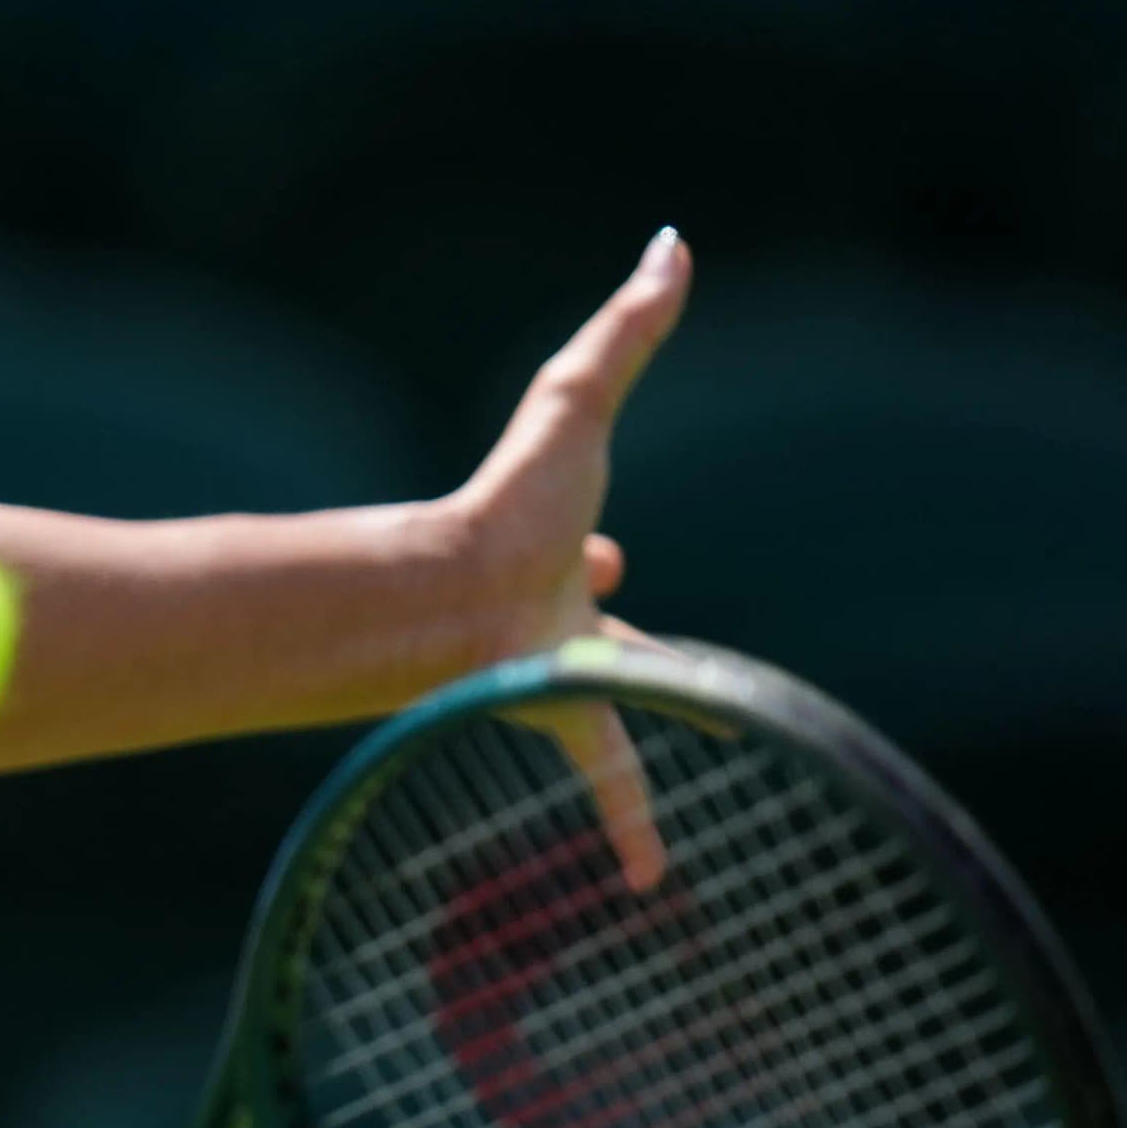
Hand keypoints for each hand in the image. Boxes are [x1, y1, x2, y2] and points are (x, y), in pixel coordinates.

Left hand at [447, 228, 695, 885]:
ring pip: (601, 714)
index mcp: (563, 565)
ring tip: (654, 772)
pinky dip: (632, 830)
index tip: (612, 558)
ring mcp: (558, 676)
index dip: (599, 565)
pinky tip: (646, 885)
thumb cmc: (514, 501)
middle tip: (631, 658)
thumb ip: (626, 327)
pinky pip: (611, 786)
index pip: (590, 568)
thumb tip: (671, 242)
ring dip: (621, 733)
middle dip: (608, 648)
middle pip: (595, 645)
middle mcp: (559, 625)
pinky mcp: (563, 722)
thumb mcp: (577, 401)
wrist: (455, 591)